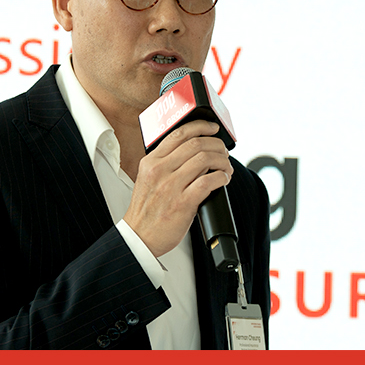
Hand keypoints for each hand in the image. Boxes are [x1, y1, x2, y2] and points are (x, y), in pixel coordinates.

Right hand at [123, 121, 232, 256]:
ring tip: (225, 167)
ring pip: (205, 160)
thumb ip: (165, 164)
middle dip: (216, 145)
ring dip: (222, 161)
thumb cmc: (146, 210)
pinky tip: (223, 179)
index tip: (211, 128)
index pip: (178, 134)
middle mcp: (160, 170)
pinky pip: (209, 182)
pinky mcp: (183, 202)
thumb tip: (194, 153)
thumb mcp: (148, 179)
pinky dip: (222, 177)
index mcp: (151, 162)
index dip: (200, 127)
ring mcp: (171, 186)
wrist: (139, 236)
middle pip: (196, 144)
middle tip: (222, 152)